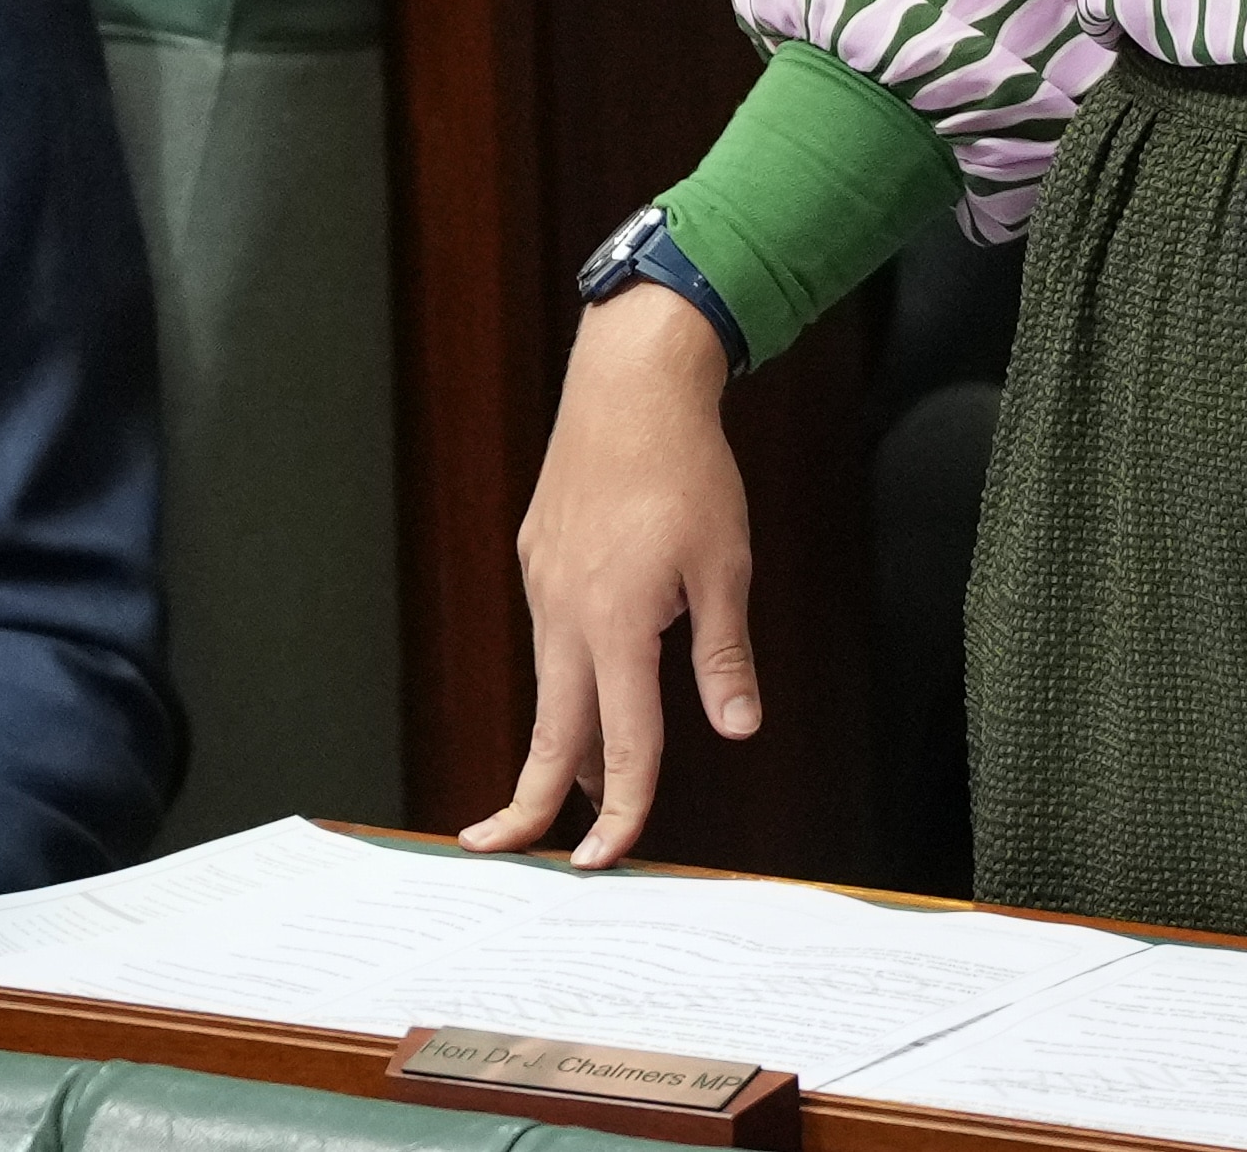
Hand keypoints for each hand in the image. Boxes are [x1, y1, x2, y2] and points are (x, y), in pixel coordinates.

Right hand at [463, 282, 758, 868]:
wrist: (629, 388)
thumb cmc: (686, 470)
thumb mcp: (724, 565)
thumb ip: (725, 654)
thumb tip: (736, 729)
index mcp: (618, 622)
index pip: (625, 739)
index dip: (623, 806)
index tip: (609, 857)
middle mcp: (567, 613)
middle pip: (551, 732)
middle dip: (533, 802)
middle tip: (510, 853)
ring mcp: (544, 587)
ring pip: (549, 685)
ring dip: (566, 739)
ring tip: (581, 788)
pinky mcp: (538, 562)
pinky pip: (550, 638)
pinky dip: (569, 676)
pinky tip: (593, 680)